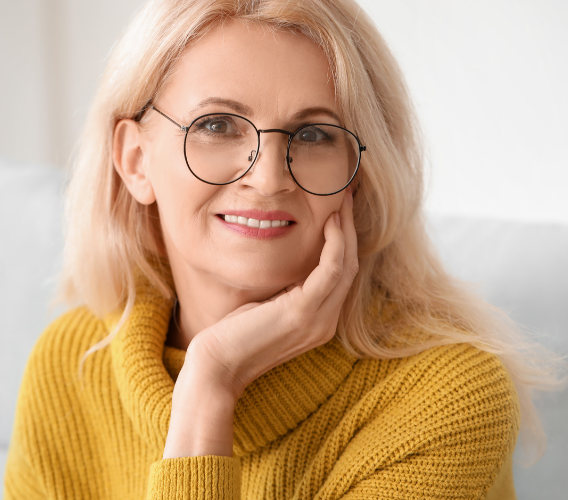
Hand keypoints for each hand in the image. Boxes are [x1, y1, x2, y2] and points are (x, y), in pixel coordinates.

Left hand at [162, 188, 358, 458]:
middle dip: (351, 229)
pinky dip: (336, 243)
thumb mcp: (264, 306)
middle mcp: (326, 323)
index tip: (340, 211)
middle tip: (346, 196)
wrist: (217, 367)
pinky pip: (331, 270)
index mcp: (319, 322)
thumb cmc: (232, 335)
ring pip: (346, 265)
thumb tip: (285, 257)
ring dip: (347, 230)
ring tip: (342, 201)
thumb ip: (283, 288)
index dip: (346, 242)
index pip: (341, 276)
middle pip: (350, 267)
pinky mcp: (303, 312)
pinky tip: (332, 222)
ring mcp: (318, 319)